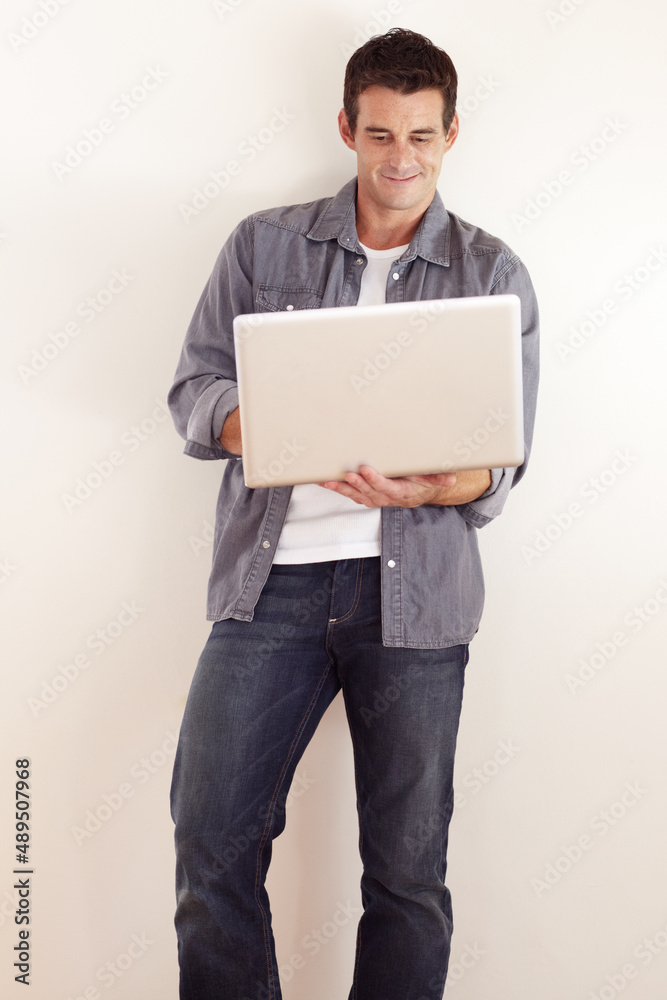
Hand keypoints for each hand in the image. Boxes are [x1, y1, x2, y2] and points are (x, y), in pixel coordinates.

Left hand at [319, 465, 457, 507]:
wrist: (419, 493)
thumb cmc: (423, 482)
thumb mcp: (433, 478)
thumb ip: (438, 477)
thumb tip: (450, 479)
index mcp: (401, 492)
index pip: (386, 487)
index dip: (375, 480)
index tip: (365, 469)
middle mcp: (386, 498)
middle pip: (368, 492)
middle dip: (356, 484)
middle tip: (346, 474)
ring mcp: (375, 498)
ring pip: (356, 495)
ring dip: (342, 488)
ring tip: (328, 481)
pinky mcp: (367, 496)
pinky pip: (351, 494)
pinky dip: (338, 489)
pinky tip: (325, 482)